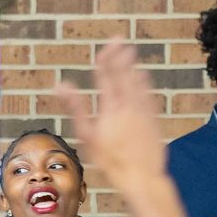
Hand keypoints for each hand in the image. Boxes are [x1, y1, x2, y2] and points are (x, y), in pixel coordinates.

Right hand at [54, 40, 167, 195]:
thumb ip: (76, 107)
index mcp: (111, 107)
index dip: (107, 58)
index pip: (108, 76)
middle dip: (122, 56)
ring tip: (131, 53)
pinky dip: (145, 83)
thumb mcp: (87, 134)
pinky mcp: (155, 121)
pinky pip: (150, 96)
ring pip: (139, 83)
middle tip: (120, 39)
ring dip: (134, 66)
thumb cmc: (111, 159)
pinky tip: (144, 77)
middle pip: (125, 75)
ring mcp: (145, 112)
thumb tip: (61, 84)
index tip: (108, 44)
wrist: (143, 176)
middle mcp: (130, 106)